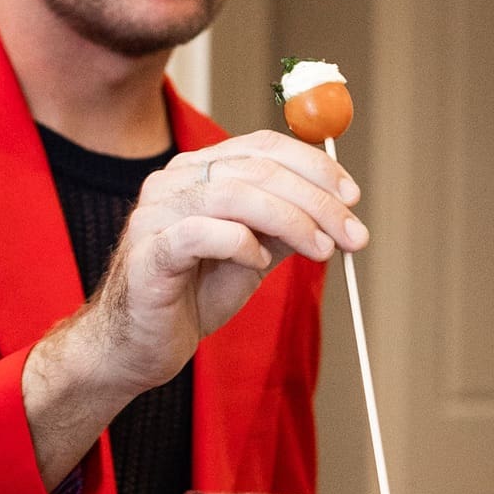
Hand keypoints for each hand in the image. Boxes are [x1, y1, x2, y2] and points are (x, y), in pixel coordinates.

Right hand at [24, 130, 367, 486]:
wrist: (140, 346)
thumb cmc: (191, 297)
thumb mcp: (252, 256)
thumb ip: (284, 229)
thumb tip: (336, 215)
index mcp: (200, 172)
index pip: (263, 147)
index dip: (314, 165)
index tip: (352, 196)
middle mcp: (176, 181)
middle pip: (256, 168)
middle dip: (316, 199)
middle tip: (353, 232)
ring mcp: (158, 213)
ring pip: (233, 193)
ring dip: (290, 219)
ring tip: (321, 250)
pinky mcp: (150, 252)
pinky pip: (201, 233)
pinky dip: (241, 243)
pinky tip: (260, 263)